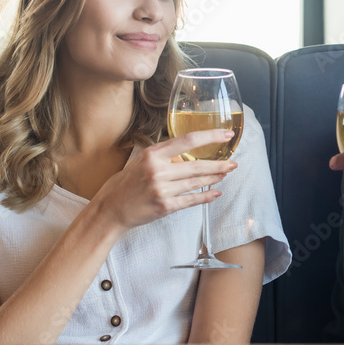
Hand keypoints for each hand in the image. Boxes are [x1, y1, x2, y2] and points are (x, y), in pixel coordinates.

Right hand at [93, 129, 236, 231]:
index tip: (226, 134)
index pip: (188, 141)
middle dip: (219, 164)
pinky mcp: (165, 207)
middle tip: (234, 163)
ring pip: (196, 182)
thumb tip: (186, 155)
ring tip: (225, 174)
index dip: (210, 136)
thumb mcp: (141, 162)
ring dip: (214, 178)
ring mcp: (162, 190)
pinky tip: (216, 193)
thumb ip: (163, 157)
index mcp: (153, 155)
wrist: (110, 209)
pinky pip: (191, 200)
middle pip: (197, 165)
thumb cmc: (124, 184)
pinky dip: (205, 196)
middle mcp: (158, 171)